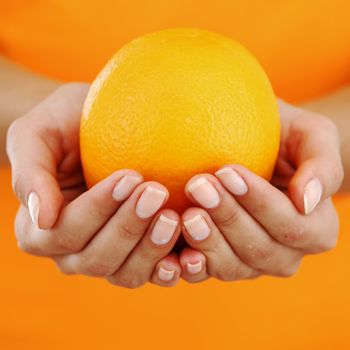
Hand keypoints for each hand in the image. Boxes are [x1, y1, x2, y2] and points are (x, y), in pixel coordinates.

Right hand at [6, 83, 184, 287]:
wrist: (96, 127)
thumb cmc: (64, 126)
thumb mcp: (36, 135)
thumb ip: (30, 174)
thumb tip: (41, 218)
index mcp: (40, 229)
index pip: (65, 232)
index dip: (97, 209)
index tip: (129, 176)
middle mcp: (72, 252)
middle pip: (97, 259)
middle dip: (128, 227)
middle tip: (157, 192)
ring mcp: (108, 257)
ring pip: (126, 274)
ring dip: (151, 249)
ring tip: (174, 216)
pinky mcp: (138, 254)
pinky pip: (153, 273)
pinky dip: (170, 267)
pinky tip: (189, 251)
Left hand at [178, 100, 343, 281]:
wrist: (260, 149)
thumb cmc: (287, 139)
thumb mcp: (313, 136)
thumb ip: (322, 166)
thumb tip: (307, 201)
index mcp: (316, 228)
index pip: (291, 225)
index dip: (259, 202)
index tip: (228, 171)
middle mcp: (286, 253)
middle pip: (259, 249)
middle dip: (227, 217)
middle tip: (198, 185)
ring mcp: (252, 263)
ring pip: (233, 266)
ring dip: (208, 241)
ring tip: (186, 213)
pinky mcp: (222, 261)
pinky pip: (207, 273)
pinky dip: (192, 266)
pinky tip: (176, 251)